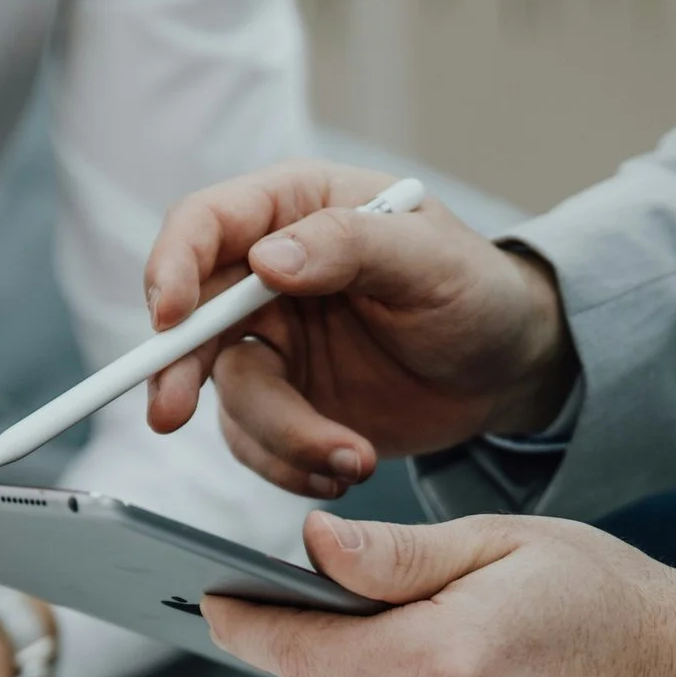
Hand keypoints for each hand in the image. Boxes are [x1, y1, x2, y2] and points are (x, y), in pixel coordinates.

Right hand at [139, 161, 579, 499]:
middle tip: (169, 416)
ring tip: (355, 456)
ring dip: (280, 436)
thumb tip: (267, 260)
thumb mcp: (431, 258)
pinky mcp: (286, 403)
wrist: (506, 370)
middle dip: (177, 369)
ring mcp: (273, 343)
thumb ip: (351, 245)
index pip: (205, 223)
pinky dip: (290, 466)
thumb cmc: (476, 292)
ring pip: (228, 393)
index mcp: (296, 209)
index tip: (169, 319)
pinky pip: (255, 443)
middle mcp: (267, 275)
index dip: (172, 266)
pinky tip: (347, 466)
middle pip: (191, 317)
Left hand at [204, 512, 675, 676]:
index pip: (307, 651)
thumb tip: (307, 548)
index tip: (211, 606)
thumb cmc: (606, 601)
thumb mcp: (505, 546)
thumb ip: (397, 555)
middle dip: (328, 645)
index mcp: (446, 662)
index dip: (250, 626)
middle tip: (344, 603)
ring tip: (439, 648)